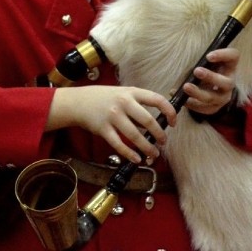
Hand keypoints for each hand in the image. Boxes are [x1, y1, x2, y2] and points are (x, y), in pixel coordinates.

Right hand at [47, 85, 176, 163]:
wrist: (78, 102)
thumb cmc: (103, 98)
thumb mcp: (122, 93)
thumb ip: (137, 104)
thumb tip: (155, 123)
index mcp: (131, 92)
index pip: (156, 99)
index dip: (169, 111)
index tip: (173, 122)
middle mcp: (123, 103)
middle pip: (148, 121)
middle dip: (159, 135)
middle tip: (163, 142)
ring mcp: (113, 116)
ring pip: (135, 136)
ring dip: (147, 148)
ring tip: (153, 154)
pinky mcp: (103, 129)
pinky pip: (120, 144)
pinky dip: (130, 154)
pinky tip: (137, 159)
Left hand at [182, 47, 238, 115]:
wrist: (203, 86)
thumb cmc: (203, 67)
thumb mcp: (204, 61)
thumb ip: (199, 58)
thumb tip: (182, 57)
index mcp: (229, 65)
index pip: (233, 56)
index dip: (223, 55)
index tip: (208, 56)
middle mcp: (229, 82)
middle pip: (226, 82)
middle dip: (211, 77)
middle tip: (197, 71)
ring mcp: (223, 97)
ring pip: (213, 97)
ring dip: (199, 92)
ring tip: (186, 86)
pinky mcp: (214, 107)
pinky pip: (204, 108)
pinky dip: (191, 103)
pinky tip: (181, 99)